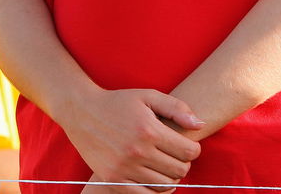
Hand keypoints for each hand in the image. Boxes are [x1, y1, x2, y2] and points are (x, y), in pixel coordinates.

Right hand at [55, 88, 202, 189]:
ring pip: (164, 186)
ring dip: (169, 178)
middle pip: (179, 171)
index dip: (193, 149)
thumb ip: (177, 108)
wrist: (81, 112)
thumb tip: (199, 124)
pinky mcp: (113, 179)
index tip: (186, 145)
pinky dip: (154, 190)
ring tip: (163, 165)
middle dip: (183, 163)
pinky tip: (152, 177)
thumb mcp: (148, 96)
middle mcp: (137, 151)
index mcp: (149, 130)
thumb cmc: (118, 102)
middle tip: (175, 155)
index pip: (189, 151)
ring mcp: (124, 168)